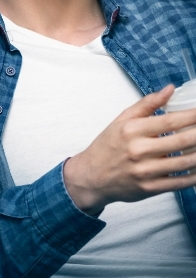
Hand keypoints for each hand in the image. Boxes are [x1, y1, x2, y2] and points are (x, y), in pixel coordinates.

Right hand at [64, 85, 195, 213]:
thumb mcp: (121, 121)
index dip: (193, 116)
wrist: (91, 177)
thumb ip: (146, 105)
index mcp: (132, 130)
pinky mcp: (150, 188)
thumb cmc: (107, 147)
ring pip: (186, 162)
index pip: (170, 121)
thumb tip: (170, 89)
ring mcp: (145, 171)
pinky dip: (195, 175)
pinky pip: (181, 181)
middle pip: (183, 140)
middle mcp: (138, 150)